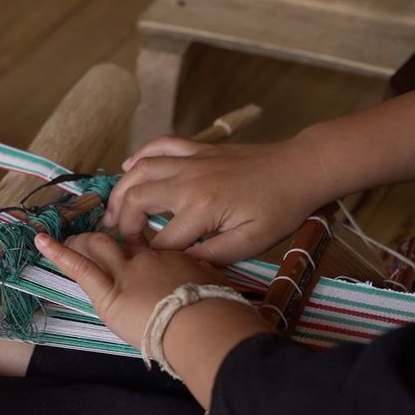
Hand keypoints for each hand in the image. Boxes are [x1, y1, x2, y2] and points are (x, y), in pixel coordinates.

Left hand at [34, 231, 230, 347]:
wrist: (206, 326)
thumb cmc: (219, 315)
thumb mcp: (220, 291)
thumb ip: (210, 287)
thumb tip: (216, 293)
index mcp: (176, 258)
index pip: (149, 248)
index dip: (137, 247)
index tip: (134, 250)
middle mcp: (148, 259)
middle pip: (121, 240)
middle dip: (104, 238)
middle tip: (94, 239)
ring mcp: (126, 272)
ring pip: (99, 246)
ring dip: (83, 243)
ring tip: (70, 241)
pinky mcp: (108, 292)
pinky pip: (80, 267)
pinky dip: (58, 253)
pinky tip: (41, 240)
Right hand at [102, 135, 328, 265]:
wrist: (301, 168)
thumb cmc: (281, 209)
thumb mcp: (251, 242)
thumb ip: (212, 256)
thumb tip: (179, 266)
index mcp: (202, 209)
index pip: (161, 240)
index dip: (150, 257)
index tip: (147, 268)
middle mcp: (189, 181)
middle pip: (137, 200)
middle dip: (122, 223)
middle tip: (122, 240)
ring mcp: (191, 160)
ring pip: (140, 170)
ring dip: (121, 191)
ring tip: (112, 212)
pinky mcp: (198, 148)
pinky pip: (160, 145)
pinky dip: (140, 155)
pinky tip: (129, 167)